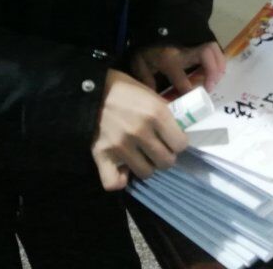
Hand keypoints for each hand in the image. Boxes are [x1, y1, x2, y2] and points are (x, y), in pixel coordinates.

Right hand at [91, 69, 187, 190]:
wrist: (91, 89)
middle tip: (159, 149)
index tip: (173, 140)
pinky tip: (123, 171)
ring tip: (142, 157)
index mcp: (157, 113)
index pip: (180, 144)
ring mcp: (120, 145)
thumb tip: (180, 130)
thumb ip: (165, 113)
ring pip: (146, 173)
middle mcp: (140, 131)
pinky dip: (119, 180)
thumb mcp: (151, 94)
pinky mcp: (101, 154)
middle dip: (165, 156)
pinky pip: (113, 182)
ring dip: (146, 166)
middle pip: (166, 162)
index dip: (179, 143)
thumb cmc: (125, 89)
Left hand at [130, 41, 226, 93]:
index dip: (188, 91)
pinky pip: (214, 48)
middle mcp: (184, 50)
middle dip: (212, 73)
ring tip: (217, 79)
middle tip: (210, 87)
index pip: (181, 78)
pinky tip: (217, 69)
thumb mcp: (139, 63)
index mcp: (168, 59)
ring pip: (214, 50)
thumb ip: (147, 79)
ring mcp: (193, 42)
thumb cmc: (145, 46)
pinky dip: (218, 59)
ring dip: (219, 66)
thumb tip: (155, 97)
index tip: (191, 100)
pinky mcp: (198, 39)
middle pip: (206, 56)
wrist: (150, 23)